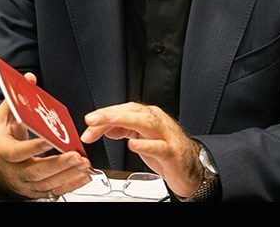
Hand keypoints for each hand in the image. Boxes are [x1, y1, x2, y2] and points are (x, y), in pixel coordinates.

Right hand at [0, 73, 91, 199]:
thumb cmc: (1, 140)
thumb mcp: (3, 118)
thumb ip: (16, 99)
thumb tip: (29, 78)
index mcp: (4, 151)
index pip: (18, 152)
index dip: (33, 147)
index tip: (49, 140)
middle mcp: (14, 171)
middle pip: (36, 171)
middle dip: (58, 164)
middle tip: (76, 156)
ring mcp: (25, 184)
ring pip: (46, 184)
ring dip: (67, 175)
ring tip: (83, 164)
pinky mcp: (35, 191)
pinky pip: (53, 191)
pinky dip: (70, 186)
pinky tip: (83, 177)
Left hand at [81, 102, 202, 197]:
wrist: (191, 168)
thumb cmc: (166, 150)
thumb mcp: (140, 138)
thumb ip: (123, 130)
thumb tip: (103, 127)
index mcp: (148, 116)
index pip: (123, 110)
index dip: (104, 116)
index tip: (88, 123)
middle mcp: (157, 121)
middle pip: (132, 112)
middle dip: (110, 114)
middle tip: (90, 120)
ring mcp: (166, 135)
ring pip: (145, 122)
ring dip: (123, 121)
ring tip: (106, 123)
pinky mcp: (172, 152)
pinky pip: (158, 147)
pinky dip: (145, 145)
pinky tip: (132, 144)